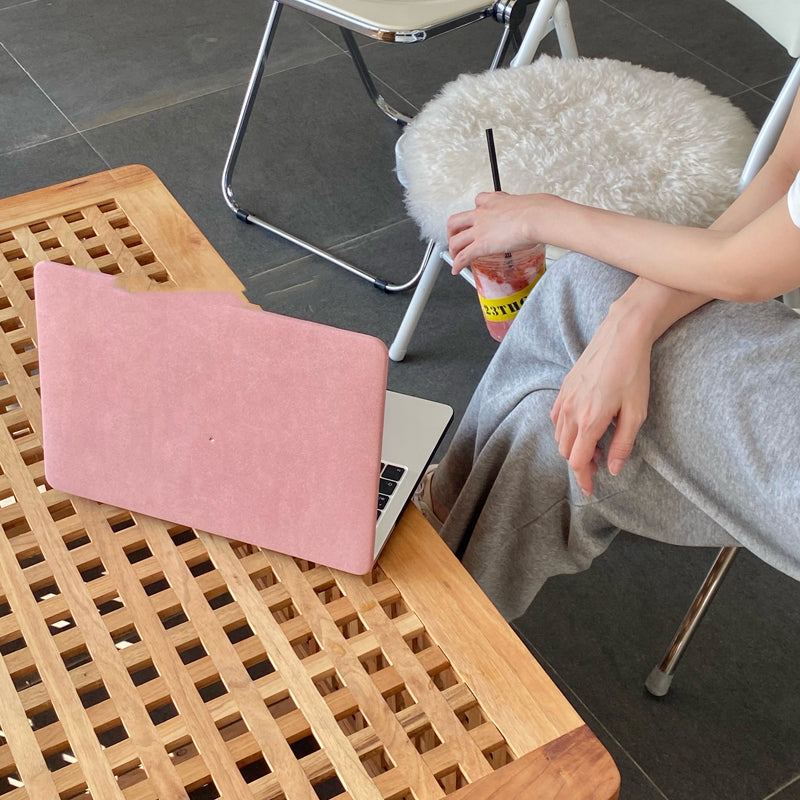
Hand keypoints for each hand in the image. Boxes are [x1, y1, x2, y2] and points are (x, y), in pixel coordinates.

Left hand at [447, 191, 545, 273]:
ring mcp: (480, 230)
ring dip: (452, 250)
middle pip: (456, 221)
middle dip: (452, 231)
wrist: (537, 216)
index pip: (478, 201)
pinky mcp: (481, 245)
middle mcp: (482, 214)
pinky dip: (457, 265)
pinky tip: (457, 270)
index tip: (478, 217)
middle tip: (455, 238)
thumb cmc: (539, 210)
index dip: (475, 211)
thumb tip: (541, 212)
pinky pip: (463, 257)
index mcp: (494, 201)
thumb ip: (529, 209)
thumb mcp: (530, 203)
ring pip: (455, 240)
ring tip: (455, 257)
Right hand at [550, 311, 651, 494]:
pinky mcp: (564, 388)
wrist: (621, 336)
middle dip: (578, 464)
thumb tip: (614, 468)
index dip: (582, 478)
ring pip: (559, 435)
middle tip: (597, 466)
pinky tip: (580, 427)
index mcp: (590, 421)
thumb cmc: (633, 372)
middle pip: (565, 450)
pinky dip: (565, 430)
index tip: (590, 488)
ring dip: (572, 447)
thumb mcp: (636, 412)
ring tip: (593, 447)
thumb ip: (623, 443)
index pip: (577, 460)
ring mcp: (565, 399)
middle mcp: (571, 412)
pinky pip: (556, 418)